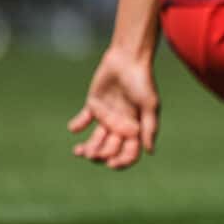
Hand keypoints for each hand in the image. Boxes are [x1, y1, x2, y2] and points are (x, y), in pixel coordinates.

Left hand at [67, 48, 158, 169]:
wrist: (127, 59)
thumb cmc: (142, 82)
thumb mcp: (149, 105)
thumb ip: (149, 128)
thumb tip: (149, 152)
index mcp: (136, 128)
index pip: (129, 152)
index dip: (121, 161)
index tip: (111, 164)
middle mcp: (121, 125)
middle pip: (110, 149)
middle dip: (101, 155)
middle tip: (92, 154)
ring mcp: (106, 116)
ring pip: (95, 140)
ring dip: (87, 148)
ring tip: (79, 151)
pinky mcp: (94, 106)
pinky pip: (82, 121)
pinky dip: (76, 125)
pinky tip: (74, 128)